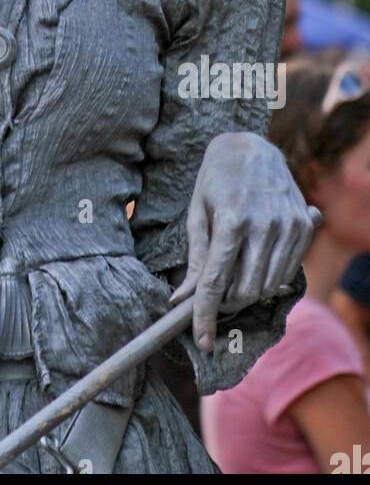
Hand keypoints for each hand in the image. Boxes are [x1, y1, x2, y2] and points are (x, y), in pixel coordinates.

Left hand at [169, 131, 316, 351]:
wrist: (252, 146)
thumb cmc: (216, 179)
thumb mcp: (197, 213)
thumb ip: (195, 259)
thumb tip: (182, 299)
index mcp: (231, 220)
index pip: (216, 282)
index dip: (206, 315)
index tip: (201, 339)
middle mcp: (263, 224)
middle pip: (245, 290)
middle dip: (226, 303)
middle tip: (215, 298)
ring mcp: (288, 225)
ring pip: (267, 286)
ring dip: (247, 292)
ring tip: (233, 276)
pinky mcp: (303, 225)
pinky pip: (287, 271)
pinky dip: (268, 278)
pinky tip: (255, 261)